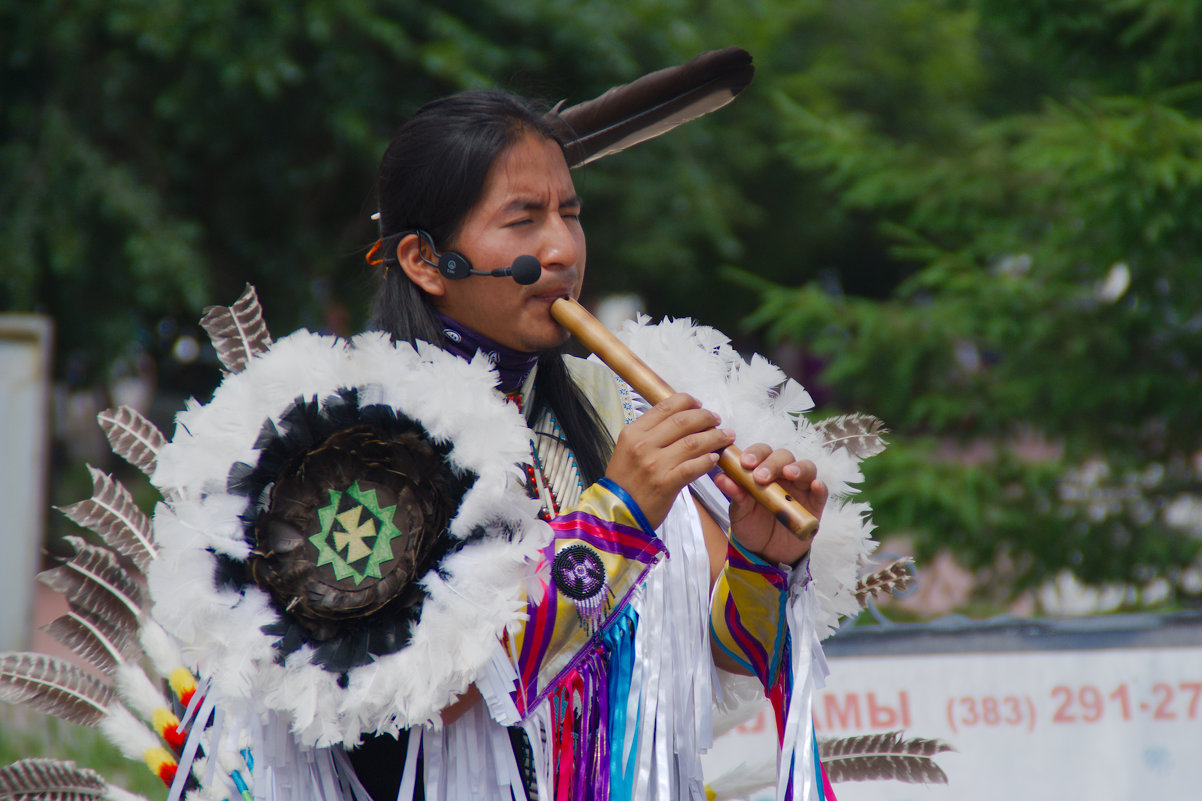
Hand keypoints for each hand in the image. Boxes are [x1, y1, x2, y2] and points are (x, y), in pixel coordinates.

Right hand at [604, 393, 735, 528]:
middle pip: (683, 421)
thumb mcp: (628, 450)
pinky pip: (693, 467)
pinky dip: (707, 461)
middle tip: (716, 420)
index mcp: (633, 432)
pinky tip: (714, 459)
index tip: (699, 404)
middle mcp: (643, 445)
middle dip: (705, 417)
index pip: (665, 407)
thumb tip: (679, 420)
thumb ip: (649, 434)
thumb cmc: (624, 482)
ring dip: (714, 437)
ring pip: (693, 442)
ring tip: (725, 436)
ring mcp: (655, 464)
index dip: (687, 402)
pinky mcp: (666, 484)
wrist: (616, 513)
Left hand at [712, 444, 826, 565]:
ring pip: (806, 468)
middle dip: (772, 463)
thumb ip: (734, 494)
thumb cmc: (752, 525)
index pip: (761, 453)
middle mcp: (783, 475)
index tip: (745, 463)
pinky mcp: (815, 504)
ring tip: (788, 473)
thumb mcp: (740, 512)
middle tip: (760, 477)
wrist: (766, 552)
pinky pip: (821, 492)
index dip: (755, 453)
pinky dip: (820, 487)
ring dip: (798, 468)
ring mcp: (801, 488)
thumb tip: (720, 478)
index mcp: (763, 470)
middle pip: (783, 457)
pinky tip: (815, 486)